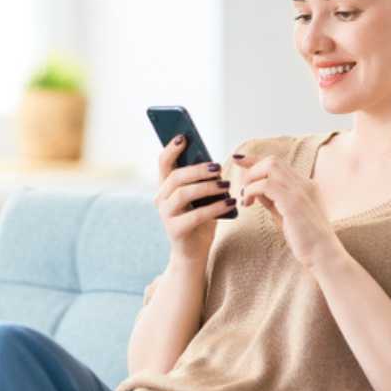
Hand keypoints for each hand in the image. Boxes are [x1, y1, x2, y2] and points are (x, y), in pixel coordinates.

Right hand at [154, 135, 236, 262]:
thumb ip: (201, 182)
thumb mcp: (201, 198)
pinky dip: (215, 208)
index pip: (163, 163)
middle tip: (218, 167)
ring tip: (226, 186)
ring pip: (184, 194)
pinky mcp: (175, 230)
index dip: (172, 148)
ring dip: (208, 187)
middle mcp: (161, 200)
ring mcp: (166, 215)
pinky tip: (229, 203)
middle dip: (198, 169)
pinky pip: (196, 215)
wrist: (193, 253)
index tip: (184, 136)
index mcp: (165, 188)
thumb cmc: (200, 221)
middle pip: (176, 177)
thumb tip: (214, 165)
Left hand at [230, 153, 347, 271]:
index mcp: (305, 186)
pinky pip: (266, 184)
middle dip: (251, 170)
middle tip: (243, 192)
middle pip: (272, 160)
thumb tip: (254, 190)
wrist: (324, 256)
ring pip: (269, 166)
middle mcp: (304, 183)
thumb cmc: (306, 241)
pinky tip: (248, 203)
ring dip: (251, 179)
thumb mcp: (285, 216)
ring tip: (245, 199)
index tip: (239, 160)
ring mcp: (300, 190)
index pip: (278, 164)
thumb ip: (272, 201)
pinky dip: (252, 190)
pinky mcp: (293, 201)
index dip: (256, 160)